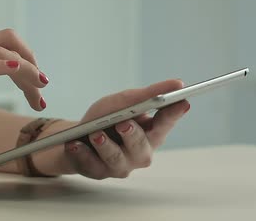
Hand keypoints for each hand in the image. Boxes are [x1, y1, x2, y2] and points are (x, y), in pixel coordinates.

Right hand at [0, 29, 47, 155]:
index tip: (36, 82)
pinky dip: (18, 68)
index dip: (25, 57)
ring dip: (30, 74)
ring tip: (38, 97)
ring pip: (8, 54)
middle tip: (42, 85)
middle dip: (32, 60)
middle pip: (9, 39)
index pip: (4, 41)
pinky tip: (30, 78)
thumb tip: (10, 76)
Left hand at [62, 80, 188, 178]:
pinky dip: (81, 153)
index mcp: (151, 133)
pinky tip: (74, 144)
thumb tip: (178, 83)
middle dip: (132, 135)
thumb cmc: (106, 118)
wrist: (78, 135)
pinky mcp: (97, 172)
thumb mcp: (124, 101)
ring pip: (115, 158)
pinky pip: (90, 165)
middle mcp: (139, 153)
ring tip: (95, 134)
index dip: (174, 113)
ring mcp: (119, 165)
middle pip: (140, 147)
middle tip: (123, 123)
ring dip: (105, 145)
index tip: (181, 101)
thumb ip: (148, 94)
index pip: (165, 123)